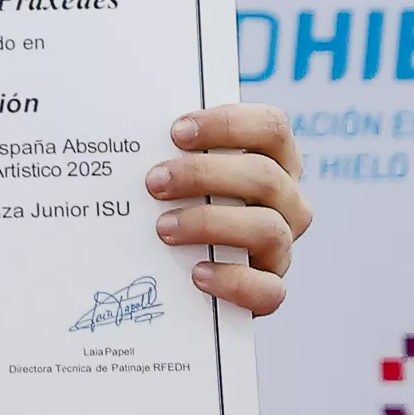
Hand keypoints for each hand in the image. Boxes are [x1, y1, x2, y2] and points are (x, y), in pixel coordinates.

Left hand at [152, 102, 309, 312]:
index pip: (271, 127)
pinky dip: (233, 280)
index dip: (228, 124)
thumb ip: (166, 146)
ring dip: (211, 224)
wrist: (177, 267)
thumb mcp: (175, 165)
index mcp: (272, 159)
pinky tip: (197, 273)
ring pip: (268, 229)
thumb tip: (127, 130)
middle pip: (264, 176)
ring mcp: (281, 246)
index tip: (176, 132)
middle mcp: (286, 200)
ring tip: (163, 228)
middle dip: (203, 174)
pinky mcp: (269, 289)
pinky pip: (268, 290)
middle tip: (154, 182)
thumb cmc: (174, 198)